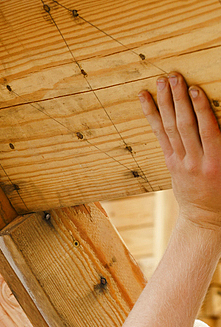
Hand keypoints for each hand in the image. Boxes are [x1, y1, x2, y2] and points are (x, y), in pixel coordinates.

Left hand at [140, 73, 220, 228]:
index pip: (207, 130)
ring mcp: (179, 162)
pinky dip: (152, 116)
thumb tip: (220, 122)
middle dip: (178, 99)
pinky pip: (159, 136)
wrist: (204, 216)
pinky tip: (146, 100)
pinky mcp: (170, 162)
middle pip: (184, 125)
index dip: (200, 109)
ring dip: (164, 103)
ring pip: (169, 128)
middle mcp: (195, 161)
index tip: (195, 90)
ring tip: (161, 81)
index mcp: (216, 162)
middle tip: (173, 77)